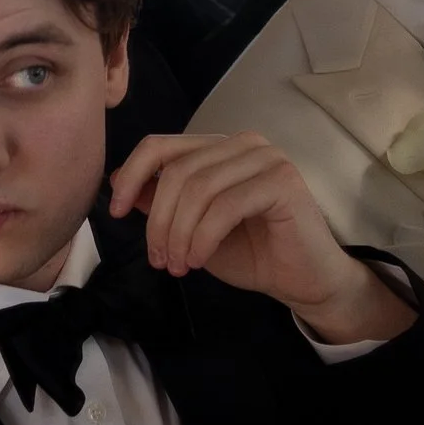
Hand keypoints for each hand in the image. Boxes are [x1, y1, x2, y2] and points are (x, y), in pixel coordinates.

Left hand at [108, 130, 408, 345]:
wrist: (305, 281)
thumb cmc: (253, 254)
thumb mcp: (193, 228)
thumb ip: (164, 202)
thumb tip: (121, 183)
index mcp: (219, 148)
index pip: (161, 145)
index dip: (132, 174)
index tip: (119, 213)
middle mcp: (243, 143)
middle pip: (176, 170)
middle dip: (159, 220)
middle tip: (159, 260)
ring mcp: (266, 158)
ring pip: (198, 187)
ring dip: (179, 233)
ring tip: (178, 265)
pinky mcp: (282, 182)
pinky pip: (225, 206)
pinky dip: (203, 237)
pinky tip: (199, 261)